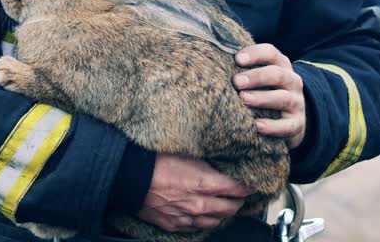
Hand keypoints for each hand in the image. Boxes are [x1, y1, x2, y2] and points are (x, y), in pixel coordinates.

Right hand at [137, 153, 252, 231]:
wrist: (128, 177)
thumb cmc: (154, 160)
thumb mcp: (186, 153)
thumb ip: (206, 162)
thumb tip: (219, 161)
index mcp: (205, 184)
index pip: (238, 189)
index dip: (248, 185)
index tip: (251, 182)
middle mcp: (200, 204)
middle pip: (231, 208)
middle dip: (238, 201)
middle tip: (239, 194)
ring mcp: (187, 217)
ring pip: (216, 221)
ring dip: (223, 213)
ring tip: (223, 205)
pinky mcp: (175, 225)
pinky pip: (197, 228)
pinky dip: (204, 221)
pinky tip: (203, 215)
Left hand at [234, 43, 306, 148]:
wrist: (289, 121)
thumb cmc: (264, 93)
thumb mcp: (258, 79)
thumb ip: (242, 70)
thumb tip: (212, 60)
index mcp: (281, 66)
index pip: (271, 53)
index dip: (255, 54)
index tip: (237, 59)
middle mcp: (292, 81)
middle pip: (278, 74)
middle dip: (257, 76)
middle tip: (236, 82)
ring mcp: (297, 103)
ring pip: (283, 98)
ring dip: (263, 98)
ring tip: (244, 99)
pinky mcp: (297, 124)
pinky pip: (288, 126)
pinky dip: (273, 126)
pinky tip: (257, 126)